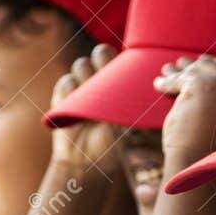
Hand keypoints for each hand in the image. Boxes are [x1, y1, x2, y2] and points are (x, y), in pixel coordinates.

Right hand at [50, 44, 124, 175]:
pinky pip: (66, 81)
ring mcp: (81, 86)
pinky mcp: (63, 95)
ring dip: (86, 76)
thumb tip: (152, 97)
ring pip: (82, 64)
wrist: (86, 161)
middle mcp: (100, 80)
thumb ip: (137, 112)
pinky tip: (76, 108)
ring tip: (92, 98)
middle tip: (107, 73)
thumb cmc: (114, 146)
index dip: (124, 59)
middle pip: (101, 53)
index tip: (127, 67)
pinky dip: (70, 91)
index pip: (122, 59)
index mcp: (120, 84)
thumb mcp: (130, 129)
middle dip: (103, 59)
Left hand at [155, 55, 215, 163]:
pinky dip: (167, 81)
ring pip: (195, 69)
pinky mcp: (200, 84)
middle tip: (180, 66)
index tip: (199, 68)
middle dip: (196, 65)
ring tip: (168, 70)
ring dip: (179, 70)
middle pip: (214, 64)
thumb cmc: (213, 153)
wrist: (201, 166)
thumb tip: (209, 77)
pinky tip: (158, 84)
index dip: (213, 68)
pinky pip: (178, 79)